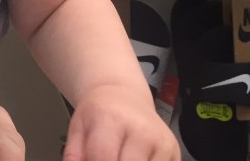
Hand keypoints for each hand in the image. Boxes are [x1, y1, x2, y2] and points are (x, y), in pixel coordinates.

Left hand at [63, 85, 179, 160]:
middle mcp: (141, 129)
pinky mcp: (175, 152)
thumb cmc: (99, 113)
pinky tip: (134, 159)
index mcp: (112, 119)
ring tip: (119, 156)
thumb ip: (74, 154)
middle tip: (108, 158)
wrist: (123, 95)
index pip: (104, 158)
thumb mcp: (79, 127)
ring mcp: (162, 142)